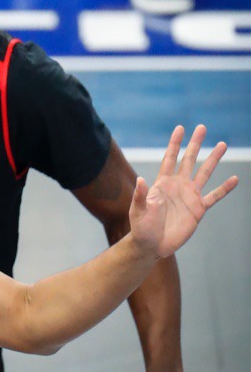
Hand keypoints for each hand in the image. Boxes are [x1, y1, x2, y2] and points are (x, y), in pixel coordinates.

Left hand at [128, 125, 237, 259]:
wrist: (152, 244)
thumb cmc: (141, 227)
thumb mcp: (138, 210)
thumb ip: (141, 195)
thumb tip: (141, 179)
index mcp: (162, 183)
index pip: (169, 158)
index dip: (174, 143)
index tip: (180, 128)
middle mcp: (177, 186)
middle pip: (189, 160)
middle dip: (195, 144)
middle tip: (202, 127)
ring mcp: (189, 196)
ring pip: (204, 173)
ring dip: (213, 159)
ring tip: (222, 145)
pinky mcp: (198, 209)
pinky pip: (214, 197)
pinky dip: (224, 189)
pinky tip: (234, 180)